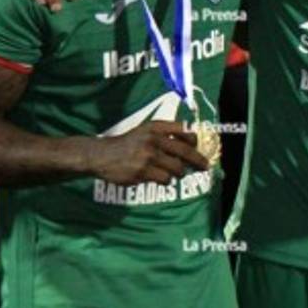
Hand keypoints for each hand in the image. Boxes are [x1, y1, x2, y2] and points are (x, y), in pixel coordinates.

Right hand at [87, 121, 209, 185]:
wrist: (102, 155)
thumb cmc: (129, 143)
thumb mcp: (146, 130)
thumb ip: (167, 133)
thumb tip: (193, 144)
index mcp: (156, 127)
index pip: (185, 131)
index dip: (194, 141)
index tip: (197, 147)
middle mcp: (153, 140)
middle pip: (186, 151)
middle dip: (198, 161)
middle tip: (205, 167)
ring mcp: (147, 156)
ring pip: (177, 168)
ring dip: (179, 173)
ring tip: (174, 173)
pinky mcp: (142, 172)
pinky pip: (165, 179)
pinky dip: (166, 180)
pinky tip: (160, 178)